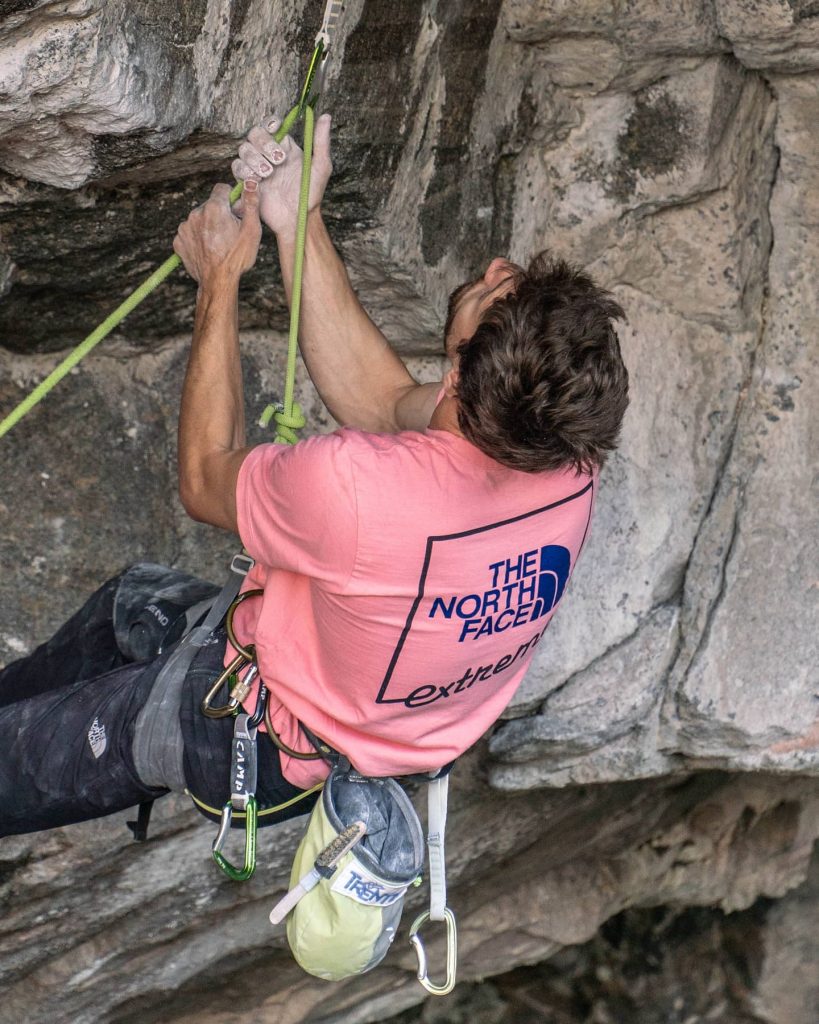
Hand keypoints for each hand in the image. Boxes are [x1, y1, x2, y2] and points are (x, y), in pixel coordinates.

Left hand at [173, 181, 260, 284]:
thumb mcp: (252, 230)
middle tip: (229, 233)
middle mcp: (196, 214)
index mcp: (214, 208)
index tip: (236, 211)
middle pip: (210, 205)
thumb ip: (251, 203)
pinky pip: (189, 233)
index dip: (231, 198)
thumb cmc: (237, 258)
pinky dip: (197, 238)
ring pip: (199, 219)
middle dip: (219, 214)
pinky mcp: (178, 241)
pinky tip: (207, 250)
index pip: (221, 188)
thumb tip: (251, 182)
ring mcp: (184, 228)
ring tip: (218, 244)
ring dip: (207, 226)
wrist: (217, 282)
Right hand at [231, 113, 331, 238]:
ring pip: (244, 149)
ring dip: (255, 159)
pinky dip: (245, 171)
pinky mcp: (247, 181)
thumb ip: (321, 141)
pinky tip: (257, 181)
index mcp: (284, 146)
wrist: (297, 218)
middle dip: (263, 143)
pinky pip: (237, 168)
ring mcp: (256, 167)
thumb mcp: (321, 167)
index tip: (275, 127)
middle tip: (278, 159)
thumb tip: (325, 116)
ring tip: (269, 174)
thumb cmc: (310, 194)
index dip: (270, 123)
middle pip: (254, 133)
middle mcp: (268, 153)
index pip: (271, 124)